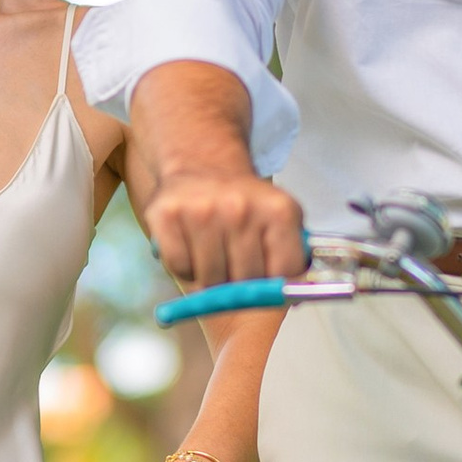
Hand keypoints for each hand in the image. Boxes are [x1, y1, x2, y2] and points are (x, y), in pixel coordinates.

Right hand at [146, 160, 306, 287]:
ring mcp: (201, 210)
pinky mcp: (167, 215)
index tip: (267, 277)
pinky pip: (180, 268)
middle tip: (236, 262)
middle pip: (245, 281)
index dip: (275, 285)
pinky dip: (185, 268)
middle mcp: (240, 207)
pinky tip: (192, 246)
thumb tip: (295, 296)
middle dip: (241, 283)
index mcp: (279, 210)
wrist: (202, 166)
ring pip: (210, 280)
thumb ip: (292, 259)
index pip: (284, 274)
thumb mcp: (281, 221)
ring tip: (214, 252)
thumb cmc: (245, 206)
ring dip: (211, 277)